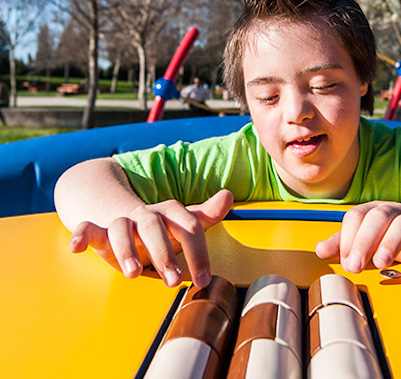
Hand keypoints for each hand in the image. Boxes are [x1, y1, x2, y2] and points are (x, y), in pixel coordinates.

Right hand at [68, 190, 233, 287]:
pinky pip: (87, 228)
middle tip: (173, 280)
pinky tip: (77, 247)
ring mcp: (121, 221)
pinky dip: (81, 235)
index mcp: (170, 213)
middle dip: (164, 253)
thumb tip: (229, 195)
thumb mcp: (184, 223)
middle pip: (154, 227)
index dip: (198, 253)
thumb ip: (206, 214)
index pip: (188, 227)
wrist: (123, 210)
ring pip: (121, 228)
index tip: (203, 280)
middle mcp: (146, 215)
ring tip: (134, 273)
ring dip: (126, 249)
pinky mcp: (99, 230)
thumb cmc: (162, 227)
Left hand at [315, 201, 400, 273]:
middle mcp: (395, 212)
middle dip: (364, 242)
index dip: (348, 238)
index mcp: (374, 211)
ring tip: (382, 262)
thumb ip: (342, 245)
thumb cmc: (391, 239)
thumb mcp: (365, 242)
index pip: (356, 217)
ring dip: (391, 243)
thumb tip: (319, 250)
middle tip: (356, 267)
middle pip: (378, 218)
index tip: (345, 261)